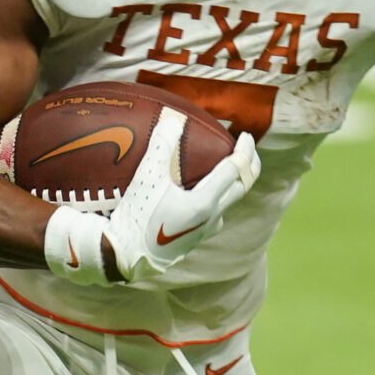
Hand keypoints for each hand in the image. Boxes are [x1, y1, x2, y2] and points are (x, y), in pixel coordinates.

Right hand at [44, 110, 261, 286]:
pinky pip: (216, 214)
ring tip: (228, 167)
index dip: (244, 150)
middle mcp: (212, 217)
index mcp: (205, 202)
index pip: (235, 170)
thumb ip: (161, 147)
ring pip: (229, 203)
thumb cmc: (136, 216)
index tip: (244, 135)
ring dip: (234, 183)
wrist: (125, 255)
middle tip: (247, 149)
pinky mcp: (196, 239)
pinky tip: (204, 192)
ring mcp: (206, 230)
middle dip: (249, 165)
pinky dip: (218, 196)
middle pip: (242, 187)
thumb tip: (174, 119)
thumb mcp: (146, 178)